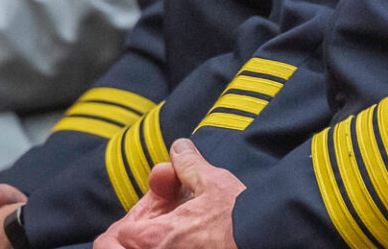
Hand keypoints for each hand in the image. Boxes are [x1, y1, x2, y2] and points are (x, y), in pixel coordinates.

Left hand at [95, 138, 242, 248]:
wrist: (266, 239)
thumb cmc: (237, 217)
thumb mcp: (212, 182)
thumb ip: (188, 165)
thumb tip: (179, 148)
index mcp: (155, 237)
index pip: (122, 235)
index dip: (131, 224)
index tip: (147, 218)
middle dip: (136, 240)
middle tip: (151, 230)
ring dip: (156, 245)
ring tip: (175, 237)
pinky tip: (195, 244)